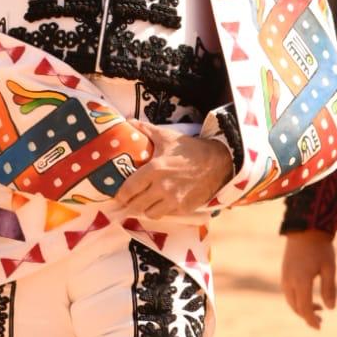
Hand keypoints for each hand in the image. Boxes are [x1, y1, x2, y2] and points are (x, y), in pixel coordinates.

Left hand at [114, 123, 232, 218]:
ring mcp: (173, 200)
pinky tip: (162, 203)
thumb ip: (146, 130)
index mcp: (154, 169)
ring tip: (146, 203)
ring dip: (146, 209)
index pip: (129, 189)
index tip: (119, 194)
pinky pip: (166, 215)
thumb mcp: (166, 137)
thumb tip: (129, 121)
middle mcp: (162, 187)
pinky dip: (162, 211)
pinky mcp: (184, 209)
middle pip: (136, 205)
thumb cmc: (189, 149)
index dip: (121, 194)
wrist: (217, 161)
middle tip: (129, 201)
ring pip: (150, 214)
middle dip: (130, 204)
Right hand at [281, 230, 335, 328]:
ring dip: (301, 308)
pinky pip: (288, 292)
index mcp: (301, 281)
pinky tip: (308, 297)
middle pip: (295, 307)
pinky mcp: (284, 271)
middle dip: (307, 316)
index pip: (304, 308)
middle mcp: (289, 281)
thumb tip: (330, 308)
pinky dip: (296, 299)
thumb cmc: (320, 248)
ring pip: (290, 300)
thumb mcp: (329, 268)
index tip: (319, 327)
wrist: (305, 228)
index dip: (311, 320)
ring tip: (317, 308)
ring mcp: (285, 276)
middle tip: (321, 320)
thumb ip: (329, 289)